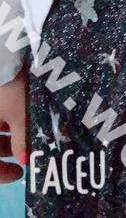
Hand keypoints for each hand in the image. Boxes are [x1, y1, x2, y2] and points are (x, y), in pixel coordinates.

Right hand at [0, 63, 27, 181]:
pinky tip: (16, 113)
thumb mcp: (19, 114)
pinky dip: (3, 118)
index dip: (1, 173)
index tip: (19, 174)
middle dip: (5, 150)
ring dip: (5, 134)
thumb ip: (21, 140)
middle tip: (24, 151)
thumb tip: (23, 160)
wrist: (4, 49)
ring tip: (24, 130)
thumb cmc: (8, 86)